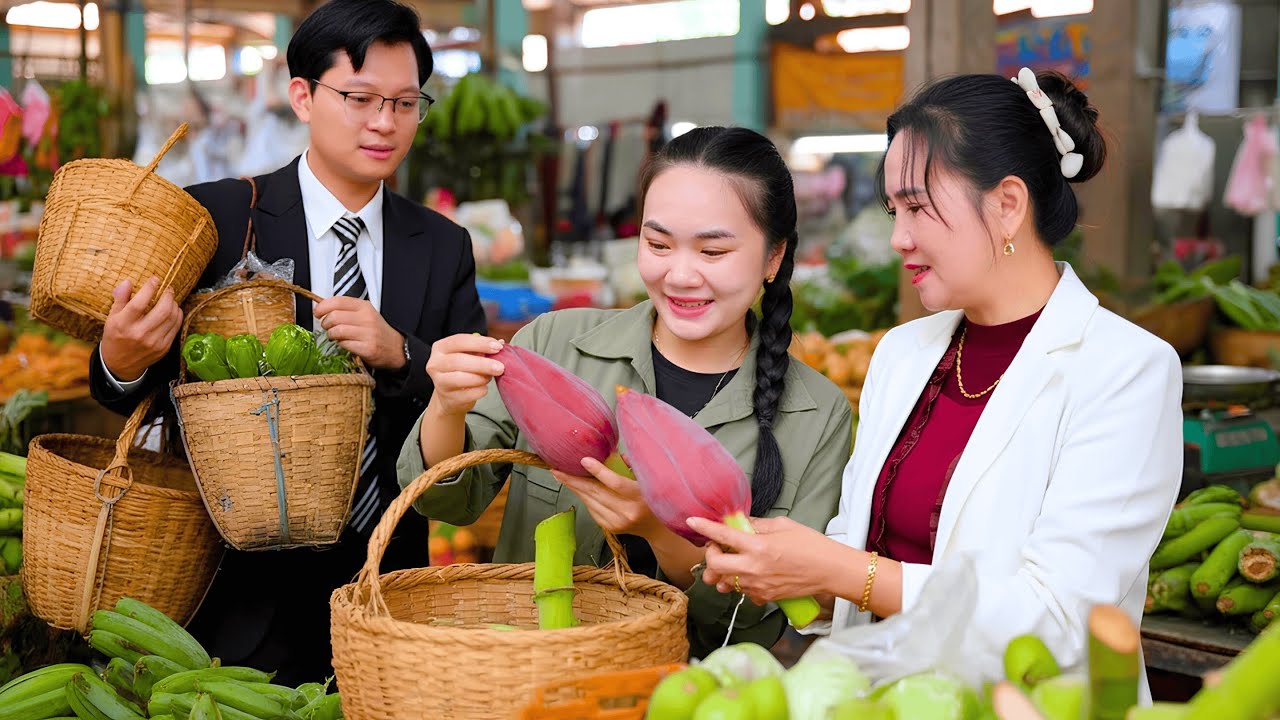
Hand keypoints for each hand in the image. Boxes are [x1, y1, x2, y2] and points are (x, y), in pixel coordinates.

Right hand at [100, 277, 182, 381]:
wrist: (120, 365)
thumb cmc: (115, 337)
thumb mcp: (111, 318)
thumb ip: (120, 299)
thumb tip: (128, 282)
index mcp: (123, 325)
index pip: (139, 304)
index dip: (149, 288)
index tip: (154, 279)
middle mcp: (140, 334)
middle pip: (162, 310)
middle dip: (168, 295)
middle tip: (168, 288)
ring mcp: (154, 342)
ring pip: (172, 317)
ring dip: (174, 304)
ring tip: (170, 299)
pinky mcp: (164, 348)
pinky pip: (176, 327)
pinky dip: (177, 315)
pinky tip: (173, 310)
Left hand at [313, 296, 405, 369]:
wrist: (396, 349)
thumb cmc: (377, 331)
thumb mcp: (365, 314)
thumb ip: (346, 309)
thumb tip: (322, 308)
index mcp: (364, 307)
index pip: (337, 301)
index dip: (322, 307)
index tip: (318, 312)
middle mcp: (367, 318)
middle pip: (333, 316)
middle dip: (325, 323)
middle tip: (327, 327)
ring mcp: (368, 334)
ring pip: (336, 331)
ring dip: (331, 335)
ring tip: (334, 336)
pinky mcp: (368, 348)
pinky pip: (344, 344)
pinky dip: (341, 345)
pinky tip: (345, 344)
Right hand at [423, 333, 504, 416]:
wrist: (450, 396)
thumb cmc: (462, 370)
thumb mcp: (469, 355)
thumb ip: (483, 348)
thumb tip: (501, 343)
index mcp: (440, 348)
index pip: (459, 341)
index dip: (480, 343)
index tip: (498, 347)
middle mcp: (435, 364)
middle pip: (459, 361)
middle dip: (483, 363)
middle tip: (500, 367)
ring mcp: (440, 382)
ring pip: (462, 378)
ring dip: (481, 377)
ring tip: (490, 377)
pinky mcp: (448, 398)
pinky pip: (468, 394)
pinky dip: (480, 390)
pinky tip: (483, 388)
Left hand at [553, 457, 663, 539]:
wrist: (657, 528)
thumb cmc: (653, 498)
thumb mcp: (649, 479)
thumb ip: (634, 466)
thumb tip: (615, 455)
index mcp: (640, 497)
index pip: (615, 483)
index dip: (598, 471)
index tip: (584, 460)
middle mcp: (627, 512)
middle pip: (596, 493)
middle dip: (574, 480)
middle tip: (557, 469)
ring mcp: (617, 522)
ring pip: (590, 501)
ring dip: (575, 488)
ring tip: (561, 476)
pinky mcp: (610, 528)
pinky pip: (591, 509)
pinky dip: (583, 497)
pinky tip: (576, 488)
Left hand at [687, 516, 835, 604]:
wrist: (831, 571)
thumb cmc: (812, 546)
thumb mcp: (783, 526)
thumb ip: (758, 525)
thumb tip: (740, 522)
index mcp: (759, 546)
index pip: (723, 536)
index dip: (705, 528)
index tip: (693, 522)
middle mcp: (754, 568)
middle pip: (715, 566)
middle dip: (710, 555)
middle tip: (717, 547)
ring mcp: (758, 586)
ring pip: (725, 582)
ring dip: (722, 571)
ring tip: (730, 561)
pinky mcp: (764, 597)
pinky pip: (742, 591)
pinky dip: (739, 583)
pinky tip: (748, 574)